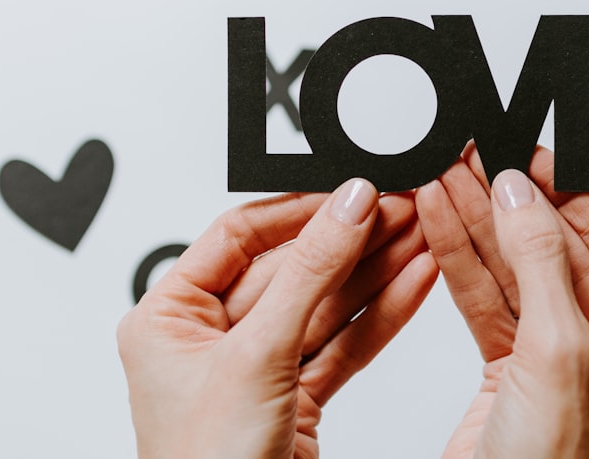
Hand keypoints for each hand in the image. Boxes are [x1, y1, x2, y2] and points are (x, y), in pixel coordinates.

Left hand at [117, 179, 438, 458]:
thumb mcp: (256, 356)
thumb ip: (308, 274)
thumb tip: (345, 208)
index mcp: (169, 317)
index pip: (240, 237)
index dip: (300, 210)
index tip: (349, 192)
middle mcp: (210, 338)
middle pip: (292, 267)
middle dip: (351, 241)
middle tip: (399, 210)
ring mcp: (256, 367)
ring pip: (325, 304)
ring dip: (376, 272)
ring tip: (419, 237)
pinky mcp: (296, 395)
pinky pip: (343, 342)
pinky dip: (381, 316)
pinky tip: (413, 283)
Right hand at [416, 147, 588, 457]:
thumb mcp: (560, 358)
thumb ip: (541, 265)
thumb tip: (522, 193)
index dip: (572, 193)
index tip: (533, 155)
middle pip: (559, 252)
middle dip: (512, 204)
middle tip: (477, 157)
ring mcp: (560, 361)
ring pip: (516, 272)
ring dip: (477, 224)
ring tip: (446, 176)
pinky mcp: (511, 373)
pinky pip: (487, 303)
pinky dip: (461, 261)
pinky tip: (441, 221)